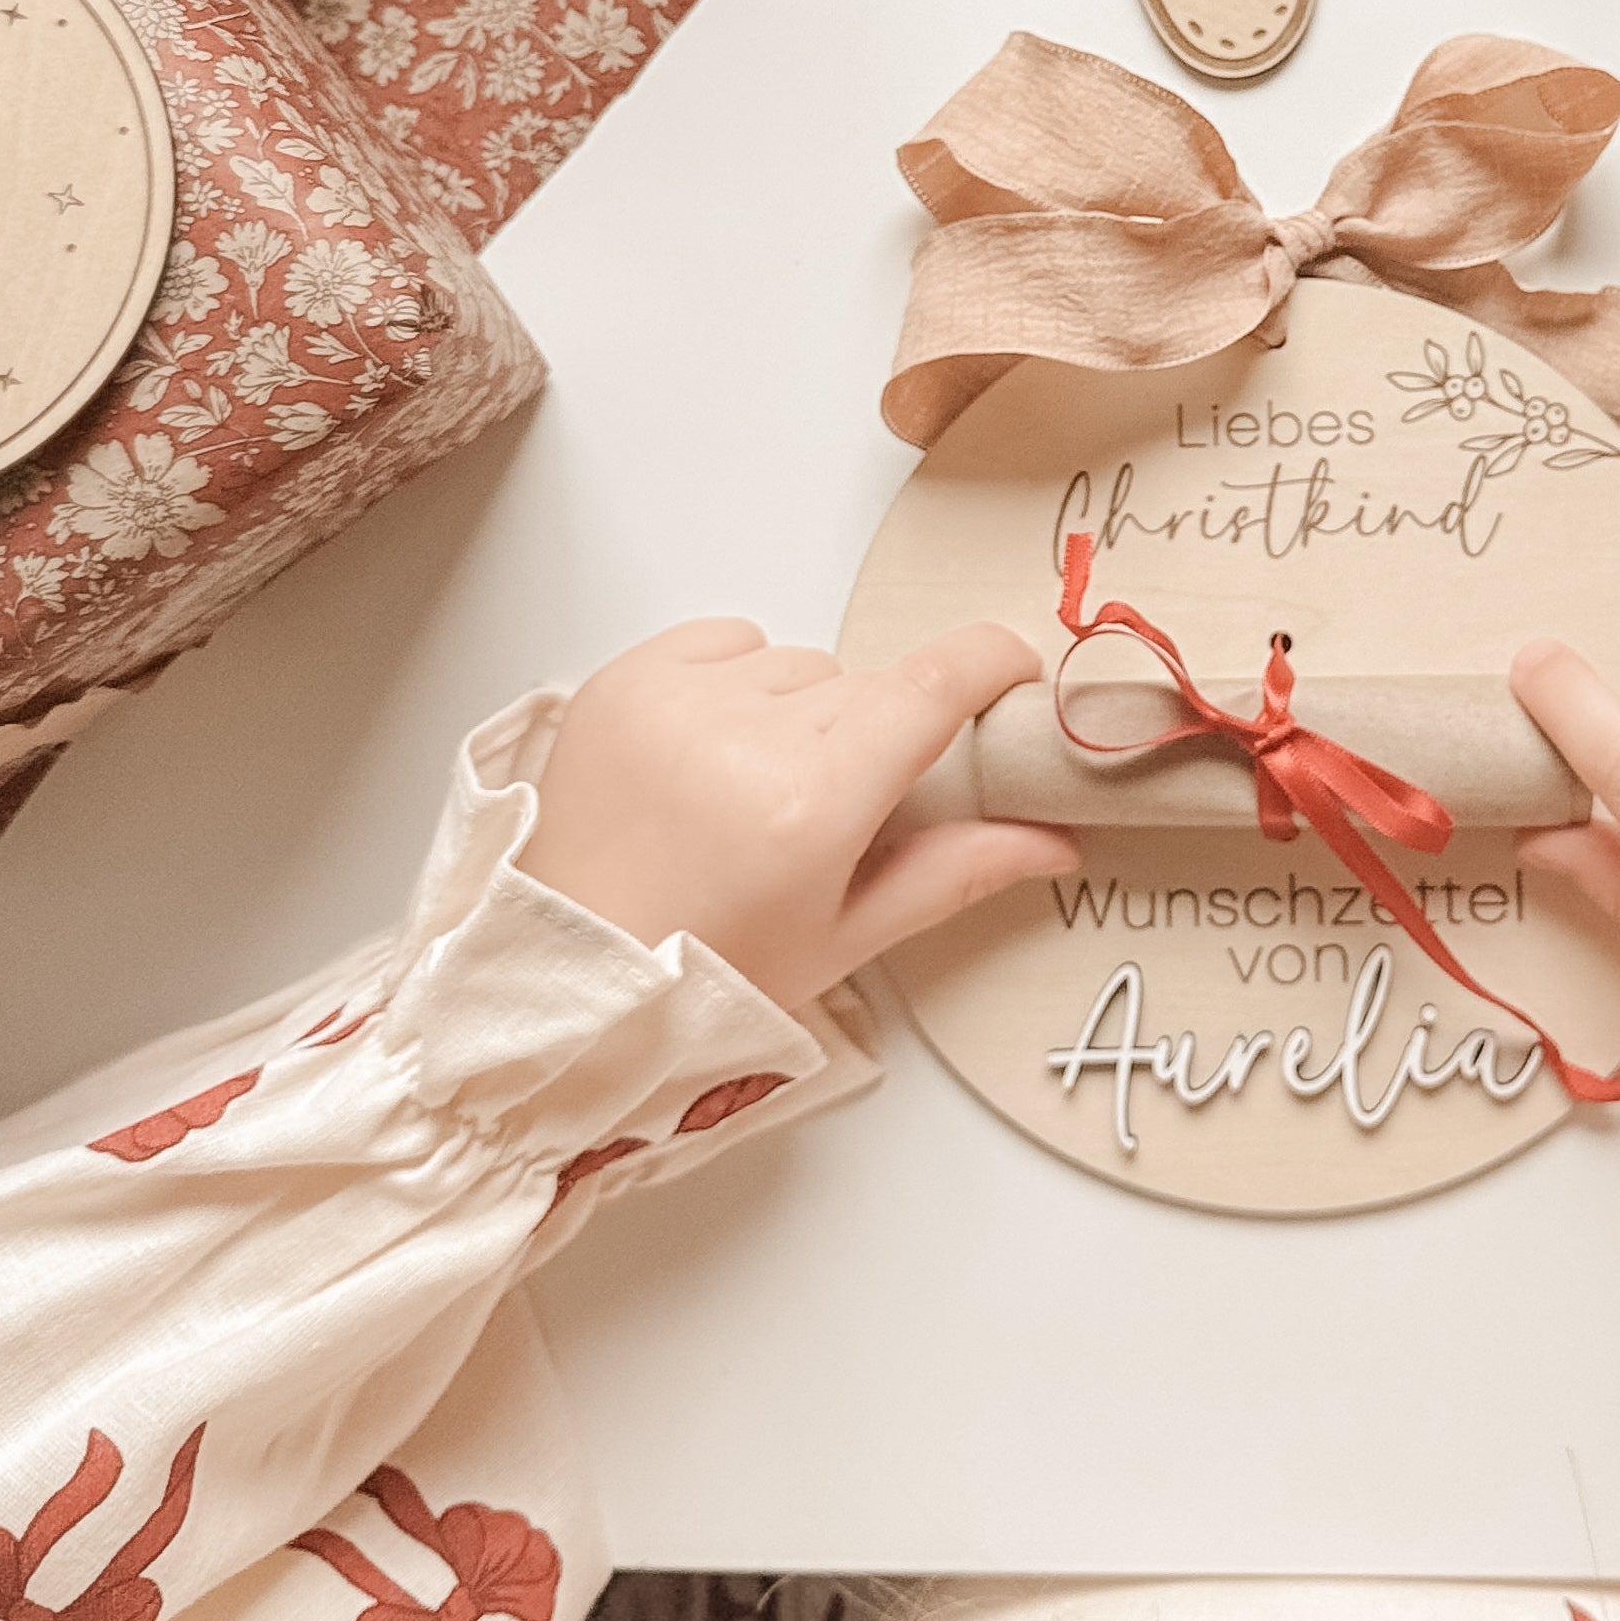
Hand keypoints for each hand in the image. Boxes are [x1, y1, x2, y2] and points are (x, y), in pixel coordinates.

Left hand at [519, 620, 1076, 1017]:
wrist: (565, 978)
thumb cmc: (702, 975)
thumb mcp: (842, 939)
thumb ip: (954, 872)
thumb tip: (1054, 841)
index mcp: (812, 803)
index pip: (932, 686)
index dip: (990, 663)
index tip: (1014, 671)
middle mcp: (745, 733)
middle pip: (868, 685)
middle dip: (873, 736)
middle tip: (829, 814)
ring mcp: (677, 698)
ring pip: (798, 663)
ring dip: (799, 710)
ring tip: (751, 792)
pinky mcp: (625, 678)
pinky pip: (724, 641)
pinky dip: (733, 682)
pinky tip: (710, 753)